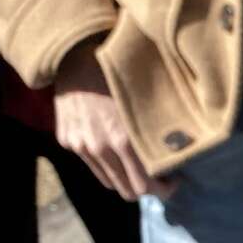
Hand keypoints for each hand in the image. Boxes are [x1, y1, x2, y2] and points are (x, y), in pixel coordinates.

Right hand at [54, 41, 177, 200]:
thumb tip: (177, 155)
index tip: (174, 180)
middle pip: (126, 190)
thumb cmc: (119, 72)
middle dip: (146, 189)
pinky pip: (91, 162)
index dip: (163, 190)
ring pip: (108, 180)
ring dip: (125, 177)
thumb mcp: (146, 101)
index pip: (144, 187)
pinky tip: (114, 145)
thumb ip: (157, 134)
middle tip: (160, 178)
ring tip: (138, 164)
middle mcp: (99, 147)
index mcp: (122, 140)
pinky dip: (105, 161)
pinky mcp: (66, 139)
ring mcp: (80, 145)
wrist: (75, 53)